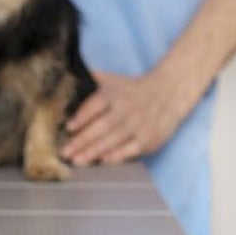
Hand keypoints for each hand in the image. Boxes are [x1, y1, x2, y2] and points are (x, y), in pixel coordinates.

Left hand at [60, 70, 182, 166]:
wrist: (169, 93)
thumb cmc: (132, 89)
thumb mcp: (112, 80)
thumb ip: (90, 80)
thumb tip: (67, 73)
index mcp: (114, 94)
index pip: (95, 105)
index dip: (82, 117)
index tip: (69, 127)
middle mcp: (126, 109)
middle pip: (102, 127)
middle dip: (82, 141)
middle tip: (65, 152)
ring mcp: (138, 125)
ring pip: (114, 140)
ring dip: (94, 152)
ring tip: (77, 160)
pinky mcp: (149, 138)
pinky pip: (131, 150)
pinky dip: (117, 156)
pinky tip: (102, 161)